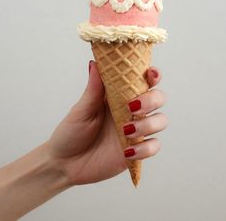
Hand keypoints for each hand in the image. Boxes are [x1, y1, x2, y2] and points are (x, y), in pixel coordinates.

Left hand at [48, 61, 166, 184]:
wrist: (64, 164)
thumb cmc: (71, 132)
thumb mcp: (81, 109)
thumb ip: (93, 88)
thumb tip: (95, 62)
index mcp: (119, 96)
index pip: (142, 80)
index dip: (153, 74)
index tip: (150, 73)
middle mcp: (131, 111)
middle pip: (158, 98)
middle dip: (152, 100)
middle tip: (133, 106)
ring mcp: (136, 131)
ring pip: (160, 120)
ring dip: (148, 124)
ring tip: (126, 130)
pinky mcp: (136, 151)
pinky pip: (153, 147)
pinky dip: (144, 149)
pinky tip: (127, 152)